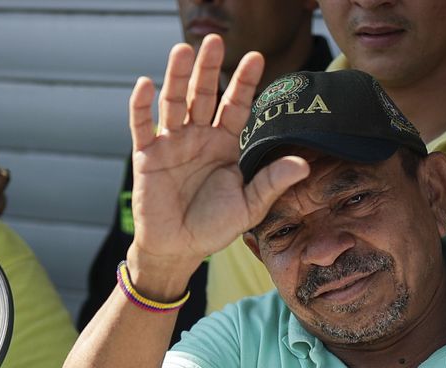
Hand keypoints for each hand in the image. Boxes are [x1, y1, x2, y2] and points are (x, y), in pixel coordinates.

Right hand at [127, 35, 308, 282]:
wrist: (179, 248)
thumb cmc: (215, 226)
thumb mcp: (249, 206)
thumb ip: (272, 182)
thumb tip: (303, 165)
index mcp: (225, 144)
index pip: (236, 106)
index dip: (244, 83)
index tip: (257, 57)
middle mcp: (199, 137)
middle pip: (203, 95)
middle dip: (210, 69)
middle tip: (215, 41)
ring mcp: (172, 143)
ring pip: (174, 102)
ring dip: (177, 77)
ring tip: (183, 50)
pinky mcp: (147, 155)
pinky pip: (142, 125)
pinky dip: (142, 105)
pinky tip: (146, 84)